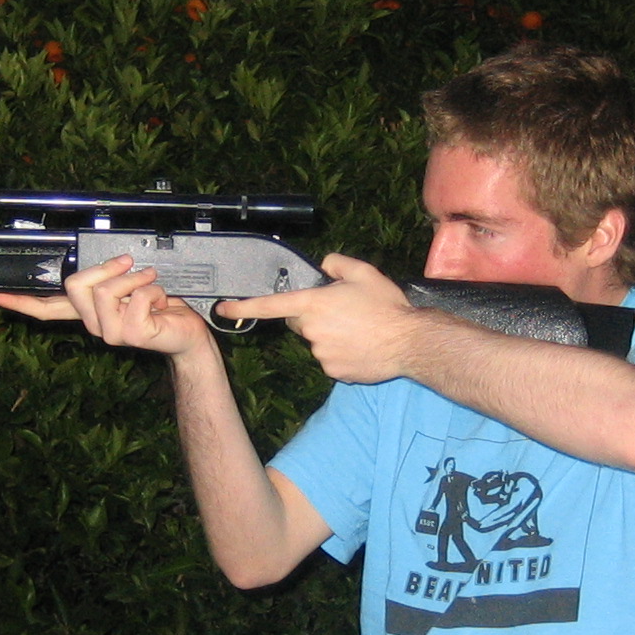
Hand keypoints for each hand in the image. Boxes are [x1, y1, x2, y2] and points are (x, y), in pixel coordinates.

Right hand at [0, 255, 213, 356]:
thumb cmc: (162, 308)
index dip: (20, 302)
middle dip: (107, 268)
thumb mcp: (130, 284)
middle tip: (132, 267)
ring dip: (135, 278)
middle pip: (76, 284)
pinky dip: (154, 289)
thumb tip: (108, 262)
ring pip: (105, 290)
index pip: (47, 308)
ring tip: (151, 285)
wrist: (188, 332)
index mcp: (90, 312)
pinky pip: (135, 296)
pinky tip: (160, 302)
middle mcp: (95, 325)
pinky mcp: (130, 335)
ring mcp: (110, 334)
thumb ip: (111, 277)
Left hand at [218, 253, 420, 382]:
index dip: (243, 306)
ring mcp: (321, 354)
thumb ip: (336, 263)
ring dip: (330, 335)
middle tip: (343, 310)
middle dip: (314, 316)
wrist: (410, 343)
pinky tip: (361, 345)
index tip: (223, 308)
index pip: (270, 305)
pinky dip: (341, 352)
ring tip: (360, 329)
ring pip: (316, 341)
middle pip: (300, 322)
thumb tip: (324, 266)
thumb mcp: (363, 273)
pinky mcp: (333, 371)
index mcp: (314, 304)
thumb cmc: (387, 307)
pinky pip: (330, 359)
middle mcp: (312, 331)